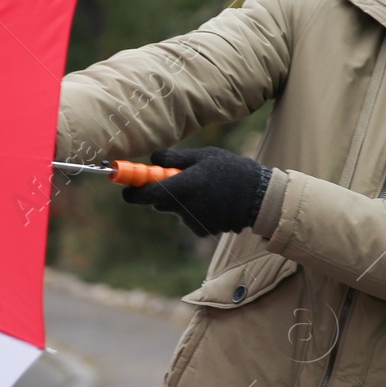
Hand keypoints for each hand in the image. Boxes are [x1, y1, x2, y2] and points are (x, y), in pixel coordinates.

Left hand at [121, 146, 272, 236]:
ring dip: (182, 200)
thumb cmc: (231, 170)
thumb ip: (174, 159)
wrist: (259, 197)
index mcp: (181, 188)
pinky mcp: (202, 231)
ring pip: (175, 209)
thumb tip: (152, 159)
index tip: (126, 187)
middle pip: (158, 202)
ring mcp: (192, 222)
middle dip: (162, 191)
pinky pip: (189, 218)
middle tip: (178, 178)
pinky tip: (213, 201)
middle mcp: (183, 209)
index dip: (132, 192)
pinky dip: (195, 210)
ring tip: (206, 187)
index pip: (145, 195)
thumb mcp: (203, 156)